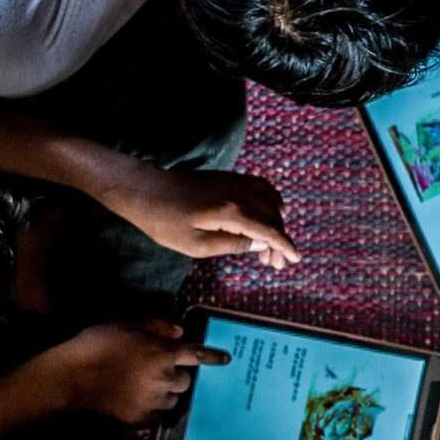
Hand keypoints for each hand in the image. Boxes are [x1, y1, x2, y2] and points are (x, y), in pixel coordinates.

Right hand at [41, 318, 228, 423]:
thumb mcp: (125, 324)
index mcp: (163, 353)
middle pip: (185, 381)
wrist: (71, 378)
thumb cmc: (96, 345)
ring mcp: (153, 401)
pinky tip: (137, 400)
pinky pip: (158, 414)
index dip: (212, 357)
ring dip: (166, 393)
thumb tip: (179, 331)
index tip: (226, 359)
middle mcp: (164, 379)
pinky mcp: (141, 418)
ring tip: (143, 386)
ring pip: (173, 399)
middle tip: (155, 370)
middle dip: (176, 375)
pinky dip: (153, 408)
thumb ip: (156, 326)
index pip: (196, 355)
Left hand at [117, 168, 301, 265]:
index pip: (269, 231)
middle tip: (275, 263)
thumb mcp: (196, 245)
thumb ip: (231, 244)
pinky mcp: (227, 177)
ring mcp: (234, 182)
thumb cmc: (165, 222)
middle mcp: (239, 193)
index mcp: (232, 212)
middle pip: (272, 217)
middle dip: (279, 240)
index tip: (295, 259)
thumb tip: (257, 244)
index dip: (284, 246)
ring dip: (275, 221)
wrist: (145, 190)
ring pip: (270, 200)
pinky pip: (260, 187)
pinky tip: (266, 214)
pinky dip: (269, 202)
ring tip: (270, 242)